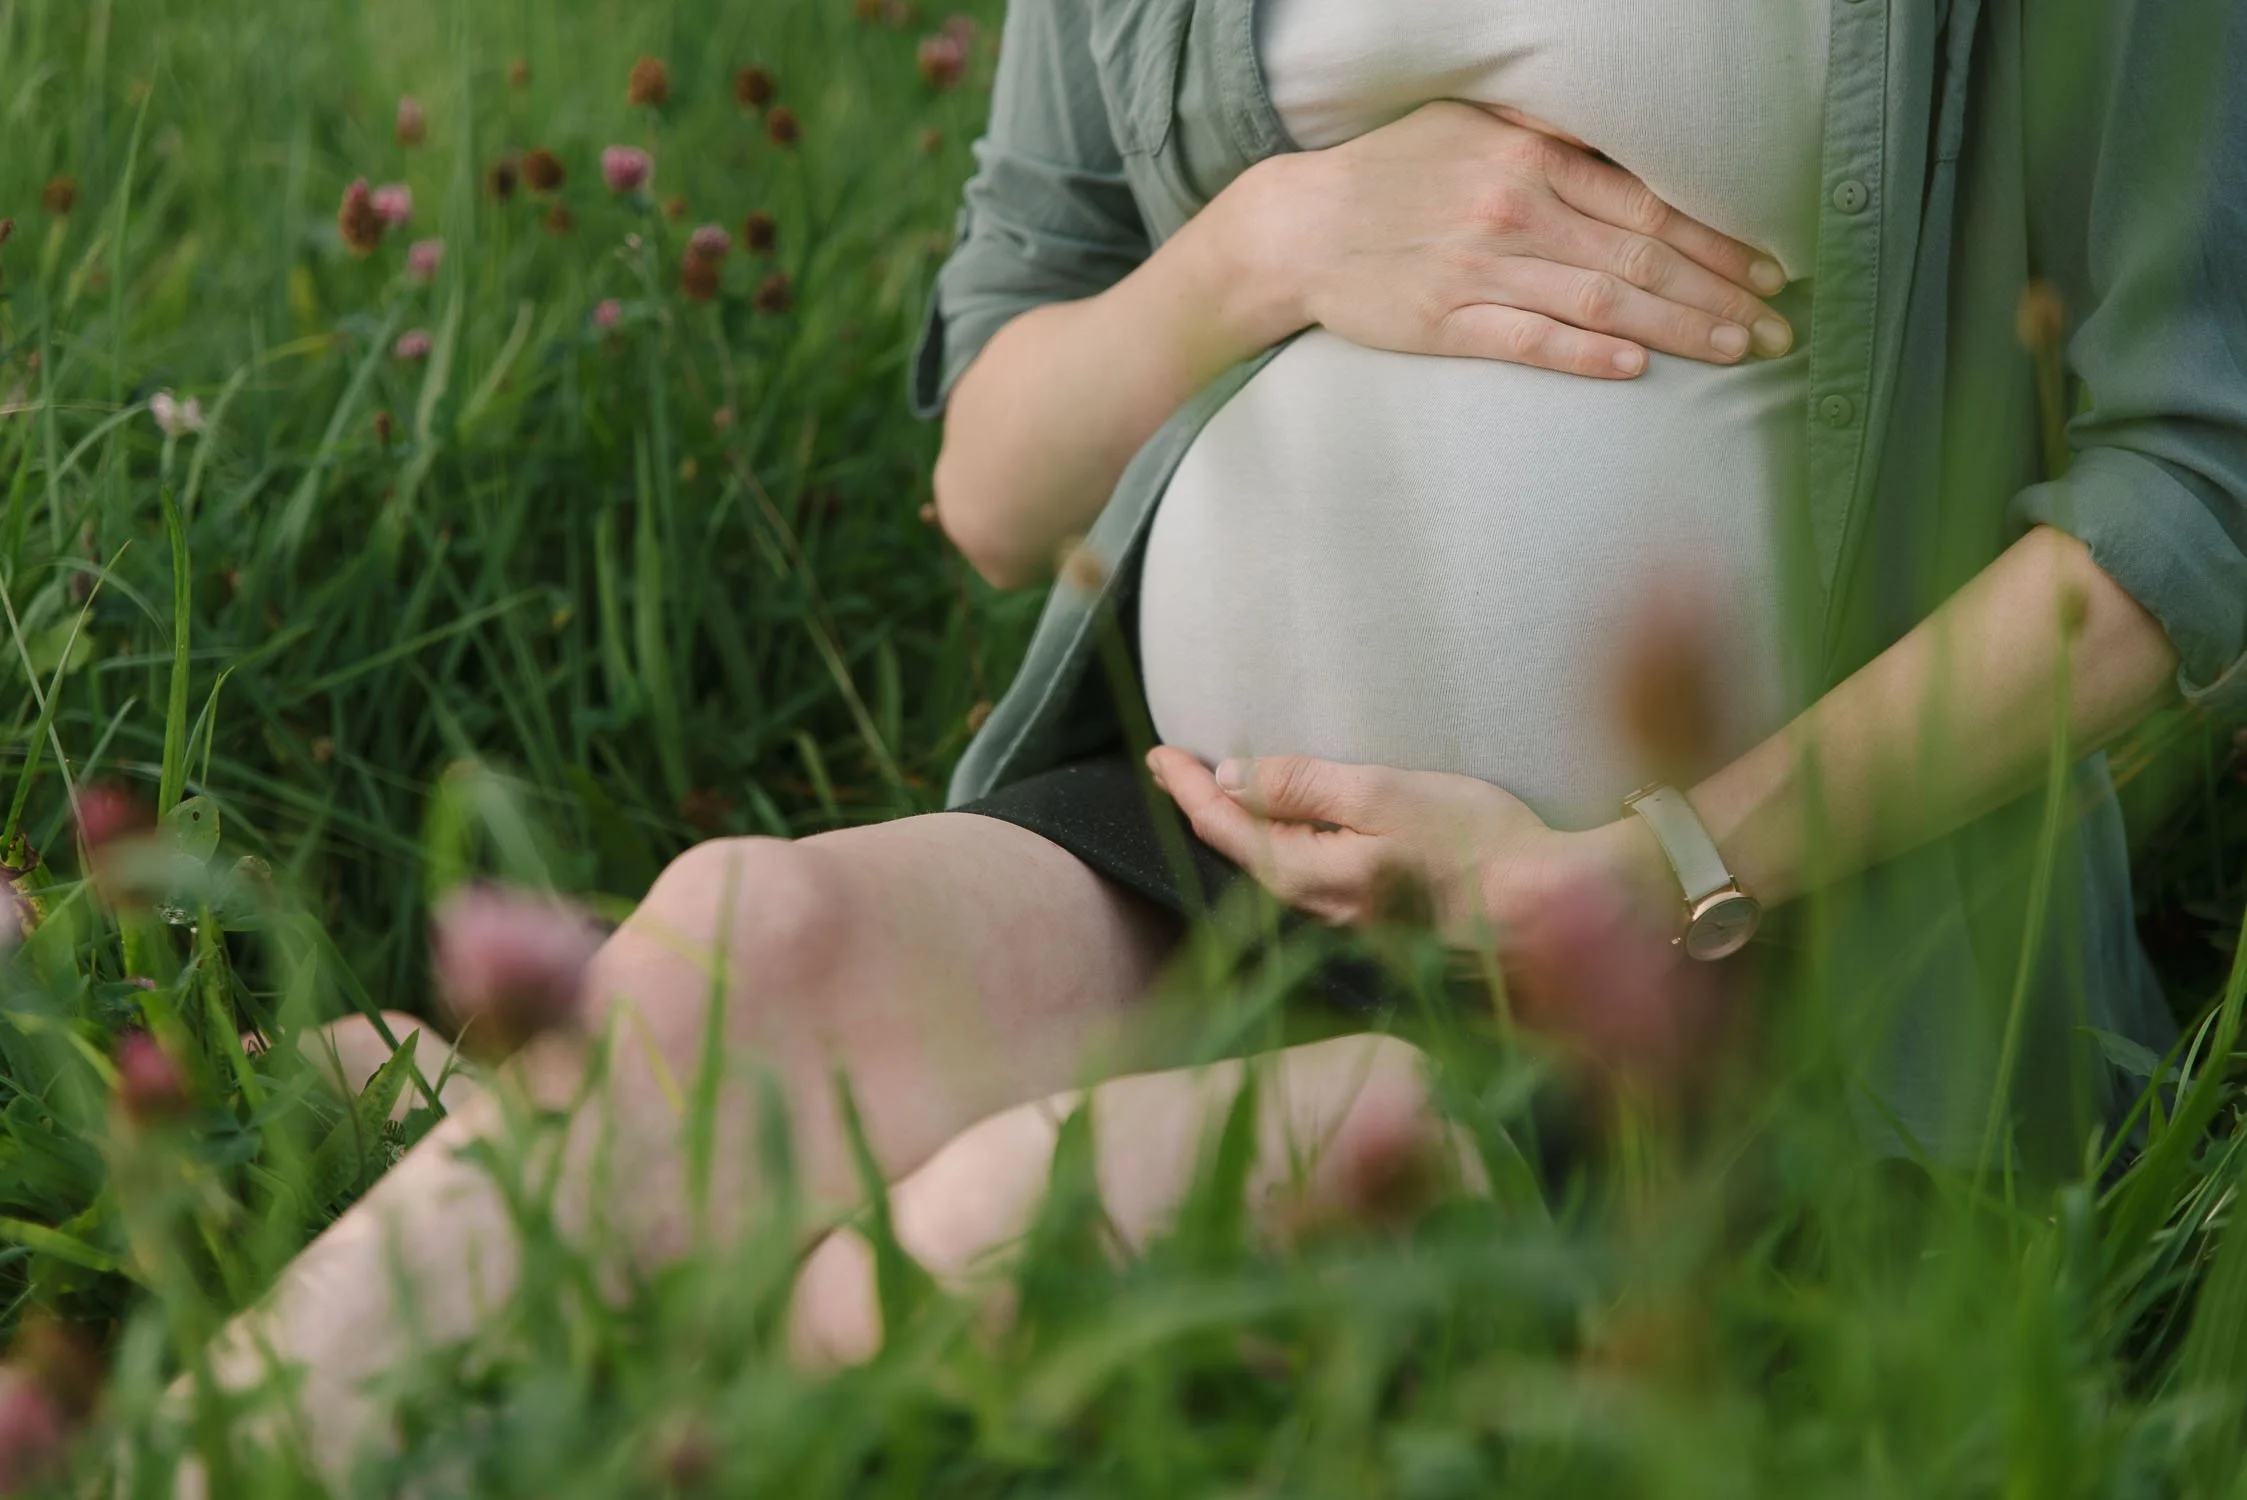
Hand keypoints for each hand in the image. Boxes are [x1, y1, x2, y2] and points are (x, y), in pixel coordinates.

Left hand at [1146, 748, 1730, 1087]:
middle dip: (1208, 809)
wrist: (1557, 914)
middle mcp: (1321, 911)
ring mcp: (1355, 926)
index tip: (1157, 754)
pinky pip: (1316, 883)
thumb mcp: (1385, 796)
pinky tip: (1299, 833)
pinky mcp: (1388, 929)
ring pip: (1278, 871)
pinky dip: (1291, 849)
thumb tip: (1234, 778)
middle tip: (1178, 767)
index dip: (1186, 788)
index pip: (1224, 829)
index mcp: (1310, 877)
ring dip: (1247, 829)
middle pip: (1244, 855)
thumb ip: (1305, 787)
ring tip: (1226, 793)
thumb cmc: (1479, 845)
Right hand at [1222, 101, 1793, 378]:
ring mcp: (1481, 269)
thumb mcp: (1473, 126)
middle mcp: (1517, 209)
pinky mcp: (1446, 321)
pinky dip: (1586, 356)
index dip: (1720, 242)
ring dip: (1678, 329)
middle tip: (1777, 329)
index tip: (1768, 271)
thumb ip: (1550, 140)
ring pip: (1602, 303)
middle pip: (1643, 258)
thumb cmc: (1394, 175)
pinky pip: (1529, 341)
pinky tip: (1636, 369)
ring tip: (1736, 352)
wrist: (1300, 227)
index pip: (1650, 205)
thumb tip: (1631, 157)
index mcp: (1532, 157)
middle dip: (1721, 296)